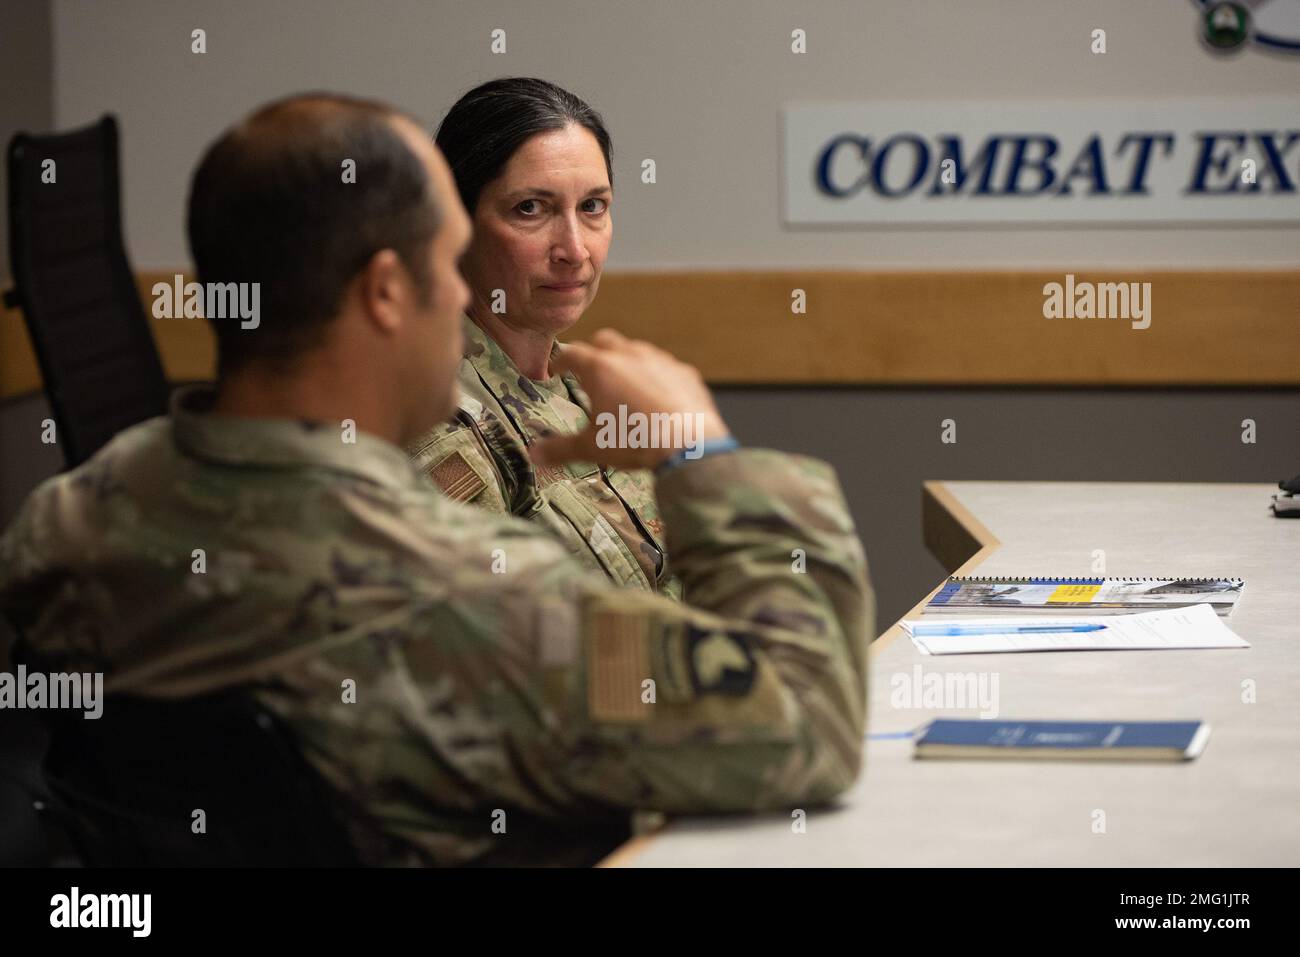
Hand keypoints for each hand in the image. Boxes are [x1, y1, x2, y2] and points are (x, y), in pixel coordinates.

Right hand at [529, 329, 729, 469]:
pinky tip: (658, 396)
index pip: (572, 353)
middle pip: (604, 340)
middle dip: (594, 352)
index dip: (561, 361)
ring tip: (624, 385)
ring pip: (637, 350)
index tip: (557, 370)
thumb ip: (560, 449)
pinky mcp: (684, 373)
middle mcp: (629, 356)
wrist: (688, 445)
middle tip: (589, 372)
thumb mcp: (591, 448)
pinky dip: (657, 376)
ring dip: (627, 362)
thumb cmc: (636, 442)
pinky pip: (666, 367)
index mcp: (600, 369)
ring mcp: (660, 361)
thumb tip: (534, 453)